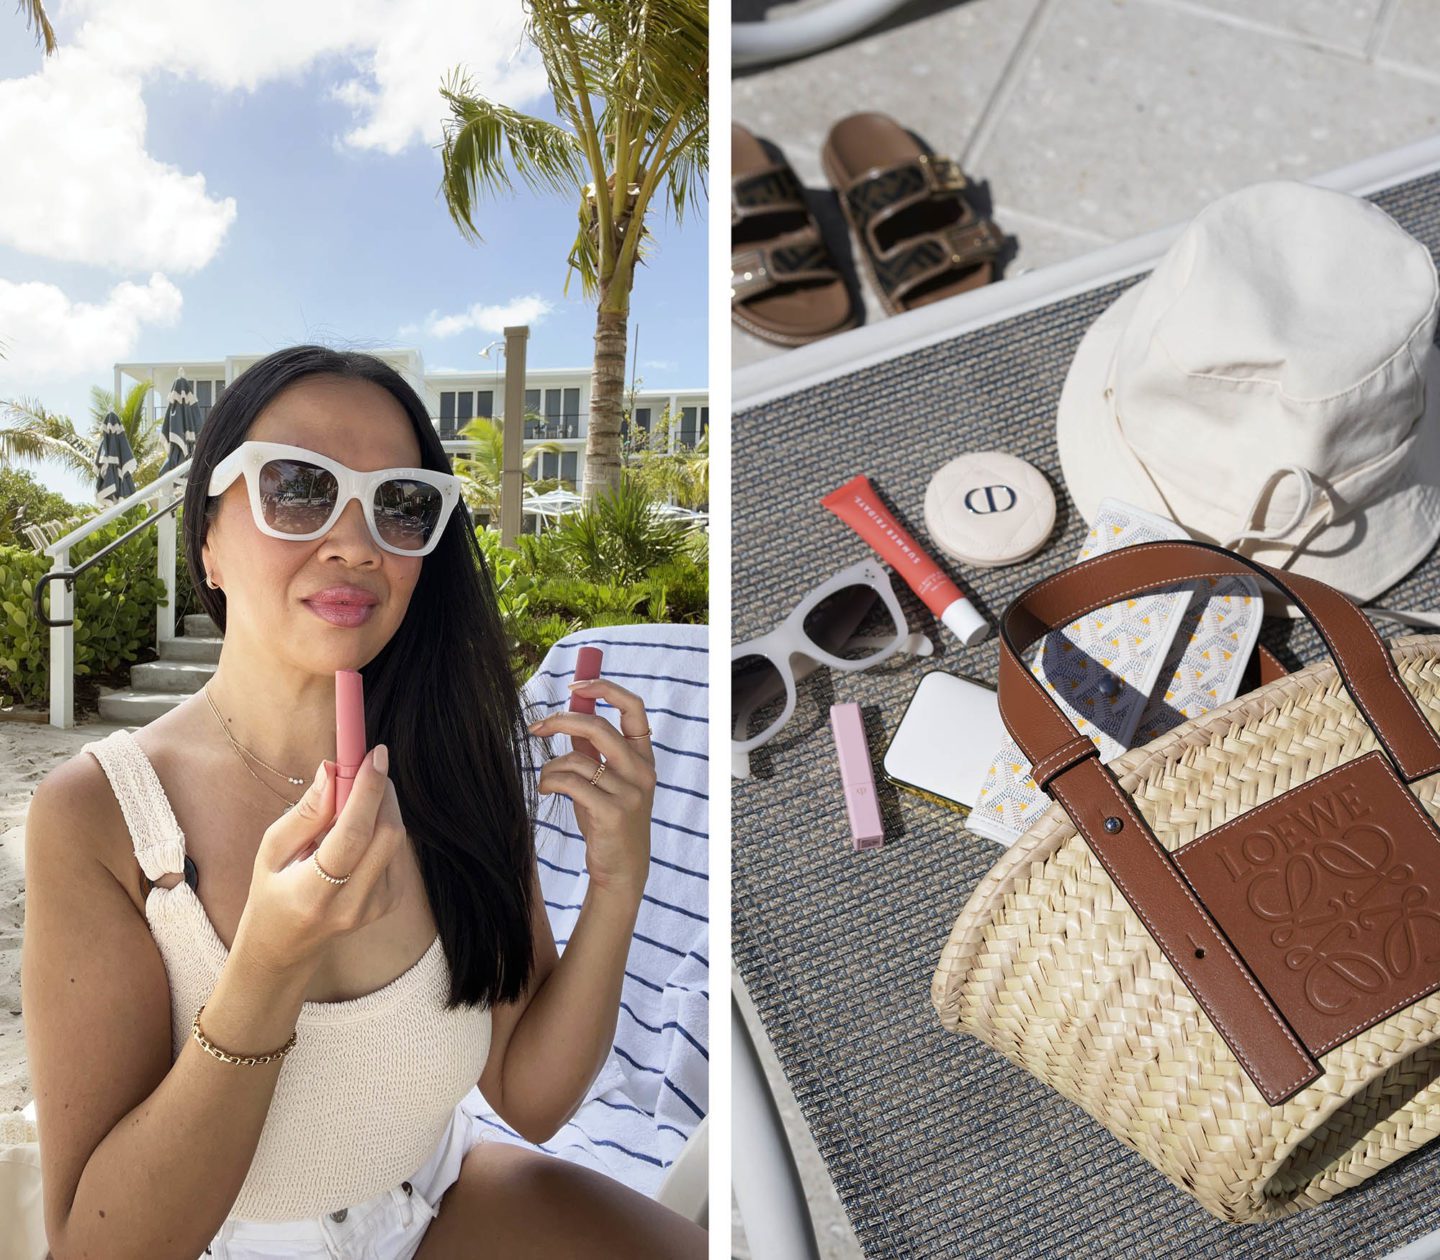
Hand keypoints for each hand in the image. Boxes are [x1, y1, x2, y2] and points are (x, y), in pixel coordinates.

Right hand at [232, 746, 406, 979]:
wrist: (287, 945)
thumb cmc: (272, 890)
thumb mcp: (272, 850)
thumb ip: (306, 812)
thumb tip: (333, 770)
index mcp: (314, 893)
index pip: (353, 836)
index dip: (368, 791)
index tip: (374, 755)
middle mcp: (352, 904)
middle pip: (386, 835)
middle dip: (381, 791)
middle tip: (366, 765)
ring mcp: (377, 907)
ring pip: (395, 839)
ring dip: (380, 808)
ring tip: (350, 804)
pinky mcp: (392, 902)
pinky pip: (396, 850)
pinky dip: (381, 828)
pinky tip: (356, 832)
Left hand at [529, 680, 656, 899]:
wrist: (623, 869)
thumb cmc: (609, 821)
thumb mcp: (605, 781)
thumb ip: (593, 751)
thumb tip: (568, 716)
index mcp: (643, 757)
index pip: (634, 708)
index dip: (605, 688)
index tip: (576, 685)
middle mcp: (642, 771)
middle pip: (599, 726)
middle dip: (562, 720)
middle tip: (538, 726)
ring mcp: (630, 792)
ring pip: (577, 759)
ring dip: (550, 766)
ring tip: (545, 780)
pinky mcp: (612, 813)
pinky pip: (571, 783)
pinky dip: (551, 781)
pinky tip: (546, 789)